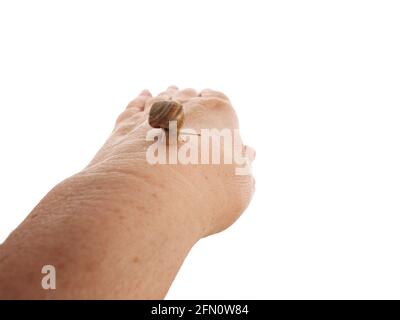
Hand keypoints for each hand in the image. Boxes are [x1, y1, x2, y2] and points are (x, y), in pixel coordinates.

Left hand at [86, 86, 255, 236]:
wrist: (153, 194)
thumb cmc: (208, 191)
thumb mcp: (240, 185)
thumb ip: (243, 166)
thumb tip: (247, 153)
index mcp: (218, 113)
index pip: (220, 100)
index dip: (218, 107)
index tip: (217, 116)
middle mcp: (185, 106)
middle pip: (190, 96)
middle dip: (192, 102)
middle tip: (192, 109)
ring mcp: (153, 113)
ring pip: (163, 97)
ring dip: (168, 97)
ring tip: (170, 96)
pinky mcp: (126, 126)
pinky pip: (136, 105)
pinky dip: (141, 100)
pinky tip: (145, 95)